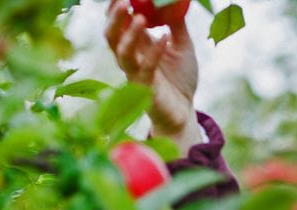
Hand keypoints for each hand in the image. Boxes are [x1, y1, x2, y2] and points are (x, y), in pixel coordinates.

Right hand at [104, 0, 201, 149]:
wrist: (184, 111)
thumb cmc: (180, 79)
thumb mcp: (182, 47)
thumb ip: (176, 25)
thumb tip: (174, 2)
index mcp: (135, 45)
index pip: (118, 23)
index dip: (116, 8)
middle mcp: (130, 58)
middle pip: (112, 35)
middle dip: (115, 17)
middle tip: (123, 0)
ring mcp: (135, 74)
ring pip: (122, 52)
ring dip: (130, 33)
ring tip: (142, 17)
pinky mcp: (145, 89)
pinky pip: (146, 68)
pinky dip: (155, 52)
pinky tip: (165, 38)